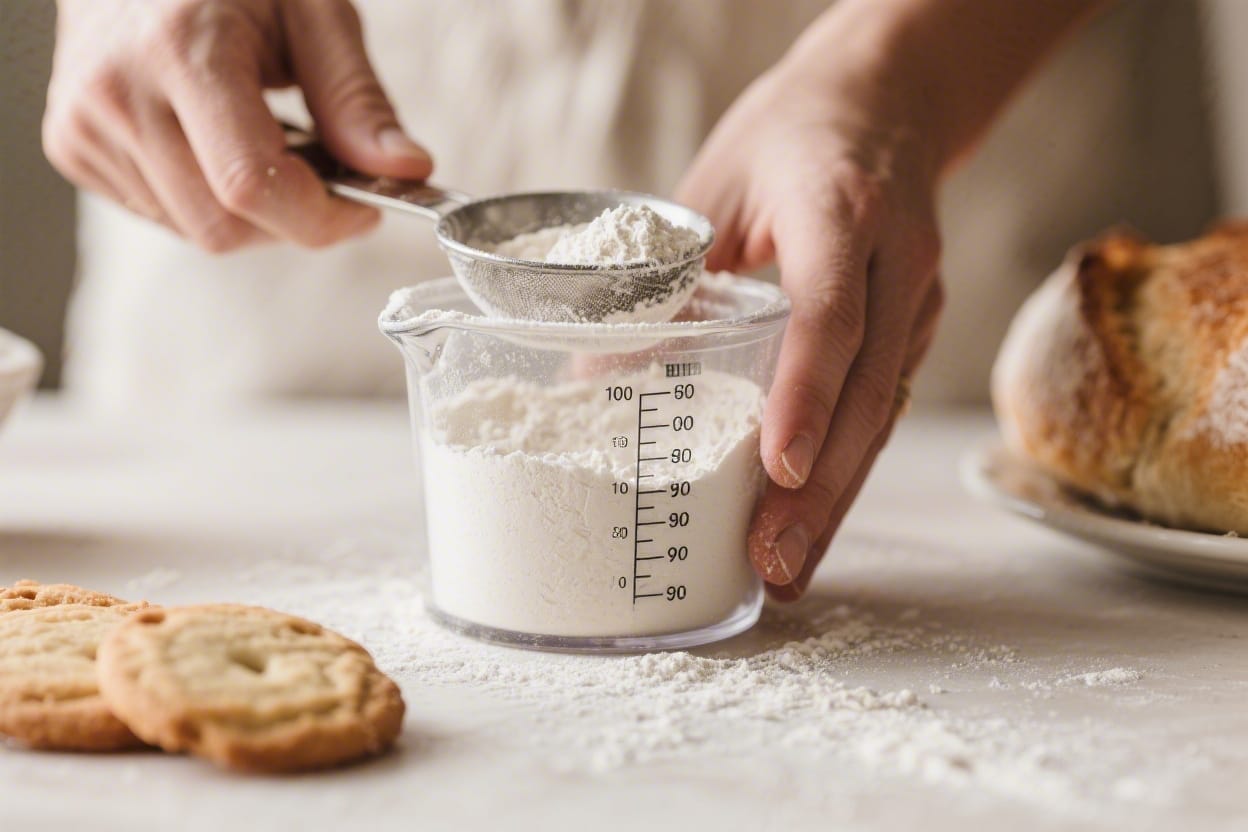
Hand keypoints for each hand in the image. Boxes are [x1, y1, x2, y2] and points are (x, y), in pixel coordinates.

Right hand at [43, 0, 431, 250]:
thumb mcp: (313, 10)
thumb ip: (357, 97)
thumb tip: (406, 169)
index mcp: (178, 49)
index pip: (250, 185)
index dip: (320, 218)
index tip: (365, 207)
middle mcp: (117, 92)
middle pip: (222, 226)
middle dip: (290, 220)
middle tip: (323, 172)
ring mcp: (84, 124)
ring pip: (195, 231)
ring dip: (251, 213)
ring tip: (265, 140)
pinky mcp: (72, 146)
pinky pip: (161, 216)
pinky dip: (207, 200)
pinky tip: (214, 143)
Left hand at [676, 55, 943, 599]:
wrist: (888, 97)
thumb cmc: (792, 134)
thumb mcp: (716, 184)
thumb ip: (668, 274)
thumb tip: (590, 373)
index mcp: (844, 210)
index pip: (831, 312)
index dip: (805, 391)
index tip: (776, 465)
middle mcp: (898, 261)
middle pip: (866, 389)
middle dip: (819, 486)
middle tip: (772, 559)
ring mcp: (917, 299)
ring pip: (881, 413)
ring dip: (834, 498)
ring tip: (786, 569)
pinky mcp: (912, 329)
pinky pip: (880, 407)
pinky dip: (843, 468)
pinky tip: (807, 519)